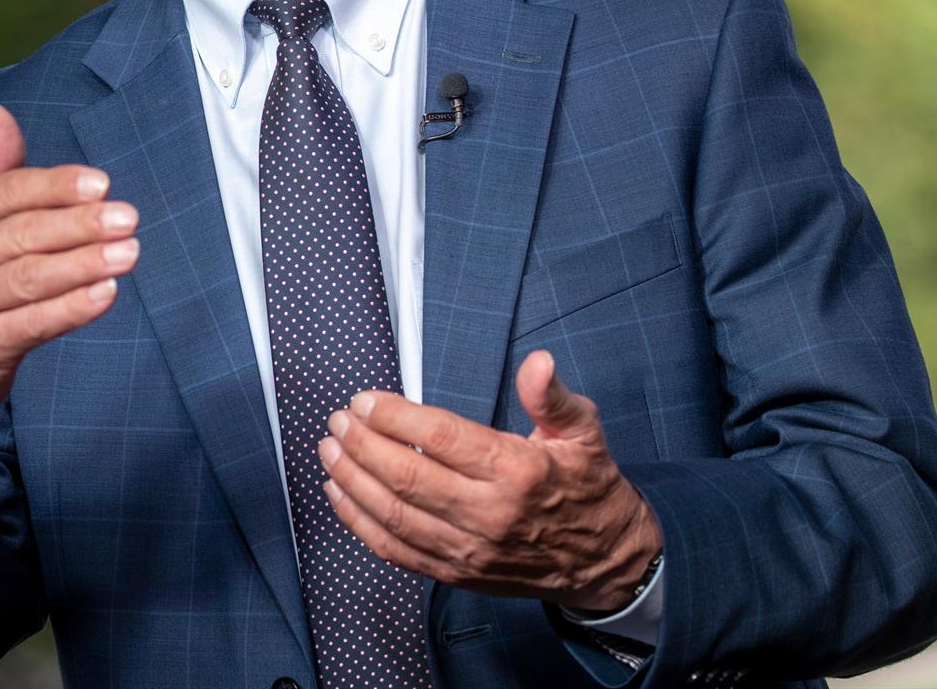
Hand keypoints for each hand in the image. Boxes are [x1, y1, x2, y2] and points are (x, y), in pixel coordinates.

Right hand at [0, 103, 138, 458]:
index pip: (9, 192)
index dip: (55, 186)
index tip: (101, 183)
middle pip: (24, 234)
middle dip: (79, 225)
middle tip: (128, 217)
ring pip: (31, 278)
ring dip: (84, 264)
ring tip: (129, 253)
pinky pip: (33, 324)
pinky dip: (71, 309)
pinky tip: (106, 294)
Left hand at [315, 350, 662, 611]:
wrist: (606, 563)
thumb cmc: (589, 489)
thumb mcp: (584, 432)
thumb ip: (553, 396)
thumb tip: (538, 363)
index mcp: (518, 471)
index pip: (441, 438)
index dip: (394, 417)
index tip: (365, 400)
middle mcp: (490, 514)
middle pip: (407, 477)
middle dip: (361, 445)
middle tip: (338, 421)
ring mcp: (470, 549)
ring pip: (394, 516)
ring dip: (353, 481)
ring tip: (330, 451)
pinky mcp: (457, 573)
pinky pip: (397, 551)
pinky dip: (361, 524)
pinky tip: (342, 496)